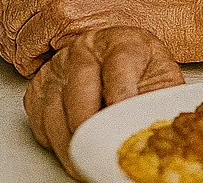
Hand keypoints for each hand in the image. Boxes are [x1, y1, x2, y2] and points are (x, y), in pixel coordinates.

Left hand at [0, 0, 202, 75]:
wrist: (175, 6)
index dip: (12, 2)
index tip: (26, 19)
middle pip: (3, 0)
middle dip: (12, 27)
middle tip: (31, 43)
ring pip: (8, 26)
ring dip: (19, 47)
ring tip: (42, 52)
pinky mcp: (62, 16)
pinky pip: (24, 48)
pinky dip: (32, 61)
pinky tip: (54, 57)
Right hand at [23, 26, 182, 179]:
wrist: (121, 58)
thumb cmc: (141, 70)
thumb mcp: (163, 78)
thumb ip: (161, 100)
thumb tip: (164, 132)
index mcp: (122, 41)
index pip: (118, 68)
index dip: (120, 100)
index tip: (122, 126)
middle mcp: (86, 49)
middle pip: (81, 94)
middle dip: (92, 131)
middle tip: (104, 154)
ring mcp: (58, 67)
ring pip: (56, 114)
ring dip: (73, 146)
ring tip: (92, 160)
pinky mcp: (39, 88)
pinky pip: (41, 124)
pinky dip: (57, 143)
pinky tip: (75, 147)